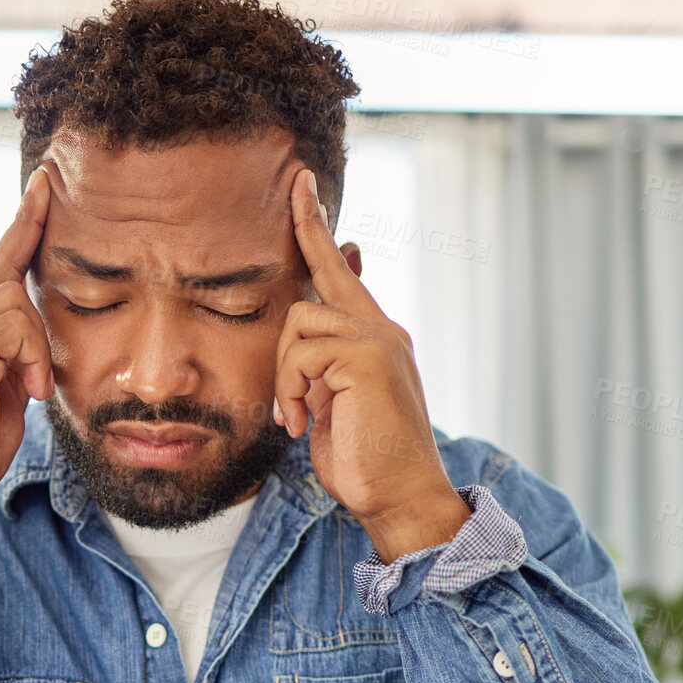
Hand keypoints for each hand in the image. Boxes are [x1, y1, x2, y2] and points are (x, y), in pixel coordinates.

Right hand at [0, 163, 54, 515]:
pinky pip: (11, 327)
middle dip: (32, 240)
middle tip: (50, 201)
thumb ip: (13, 361)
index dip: (20, 227)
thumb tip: (37, 348)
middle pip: (4, 271)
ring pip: (12, 299)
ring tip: (32, 388)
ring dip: (36, 342)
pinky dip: (31, 357)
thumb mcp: (0, 395)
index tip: (43, 186)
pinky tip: (29, 392)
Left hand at [275, 168, 469, 562]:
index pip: (343, 276)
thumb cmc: (363, 463)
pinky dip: (290, 392)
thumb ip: (318, 366)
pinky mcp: (368, 355)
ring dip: (284, 377)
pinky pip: (300, 354)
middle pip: (326, 273)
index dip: (318, 232)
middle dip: (306, 228)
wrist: (399, 499)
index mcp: (375, 340)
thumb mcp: (332, 407)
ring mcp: (379, 340)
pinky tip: (302, 424)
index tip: (301, 187)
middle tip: (297, 183)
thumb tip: (299, 330)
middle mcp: (382, 331)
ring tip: (295, 415)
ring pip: (298, 323)